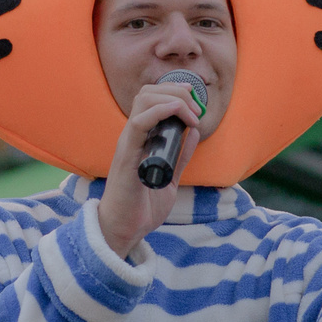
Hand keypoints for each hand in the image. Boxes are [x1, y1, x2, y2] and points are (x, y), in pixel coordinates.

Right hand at [98, 81, 207, 255]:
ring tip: (191, 114)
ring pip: (143, 100)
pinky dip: (159, 111)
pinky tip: (176, 112)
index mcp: (140, 139)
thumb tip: (194, 133)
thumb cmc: (142, 207)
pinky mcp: (126, 157)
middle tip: (196, 110)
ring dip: (172, 98)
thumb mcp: (170, 177)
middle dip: (177, 91)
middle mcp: (131, 137)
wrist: (125, 231)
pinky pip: (138, 123)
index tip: (195, 99)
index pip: (151, 99)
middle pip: (148, 93)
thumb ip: (180, 156)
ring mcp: (127, 144)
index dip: (174, 90)